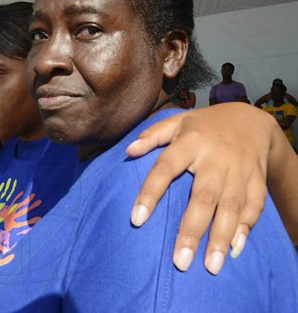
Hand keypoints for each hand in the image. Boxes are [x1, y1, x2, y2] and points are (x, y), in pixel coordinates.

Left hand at [127, 103, 274, 274]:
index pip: (166, 167)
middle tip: (180, 262)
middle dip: (192, 231)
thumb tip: (128, 151)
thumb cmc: (204, 126)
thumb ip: (152, 135)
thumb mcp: (177, 121)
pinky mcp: (258, 180)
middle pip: (204, 197)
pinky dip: (246, 228)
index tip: (137, 219)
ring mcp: (240, 171)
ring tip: (210, 266)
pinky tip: (234, 250)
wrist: (253, 120)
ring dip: (221, 238)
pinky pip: (255, 207)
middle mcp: (217, 158)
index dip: (150, 192)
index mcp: (191, 142)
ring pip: (232, 207)